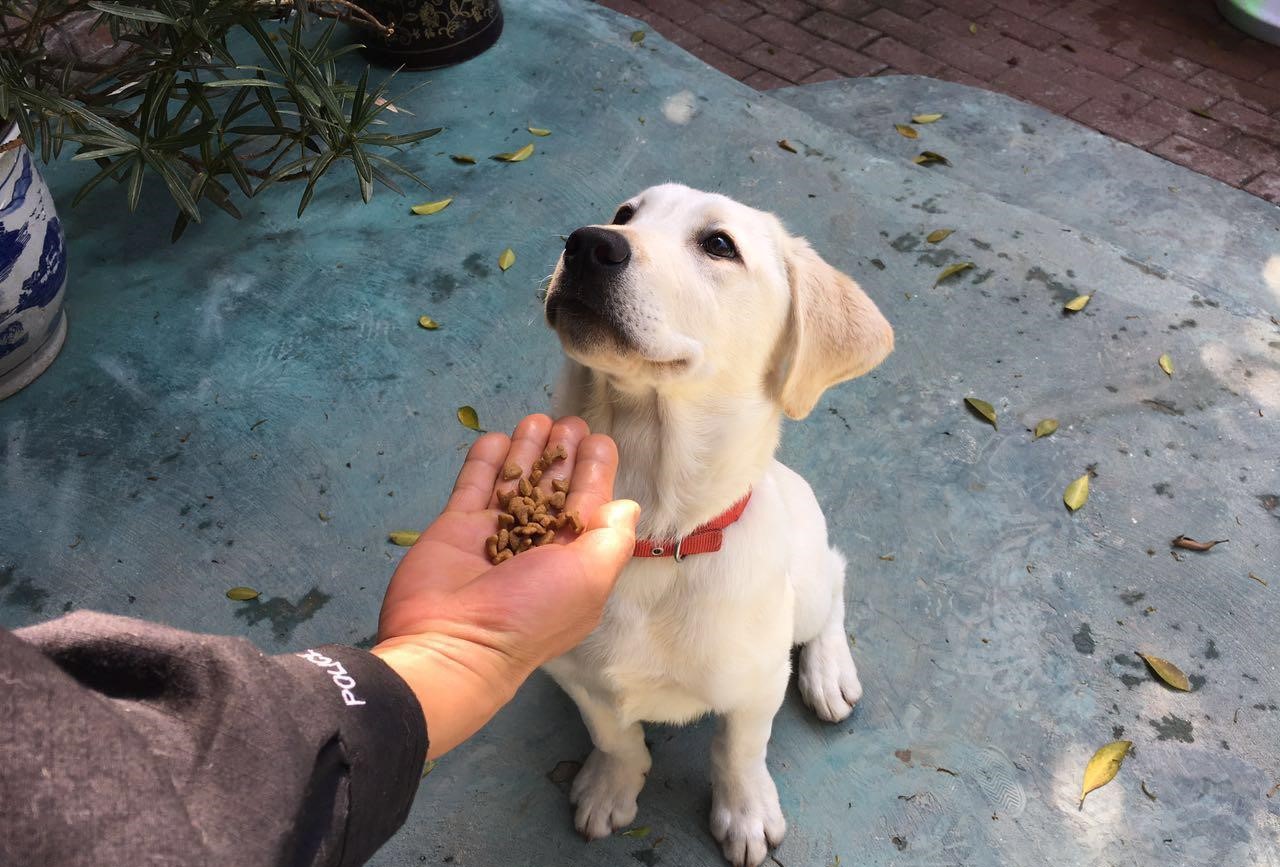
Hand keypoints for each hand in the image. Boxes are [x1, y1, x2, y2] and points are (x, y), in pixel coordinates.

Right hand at [372, 414, 637, 757]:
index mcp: (572, 562)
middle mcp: (535, 547)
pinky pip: (473, 486)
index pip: (588, 507)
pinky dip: (485, 462)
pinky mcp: (456, 528)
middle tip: (569, 422)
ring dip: (527, 451)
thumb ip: (611, 538)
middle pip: (552, 490)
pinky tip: (496, 436)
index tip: (599, 441)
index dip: (595, 473)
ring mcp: (493, 536)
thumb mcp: (590, 578)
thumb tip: (626, 506)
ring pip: (514, 483)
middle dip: (563, 456)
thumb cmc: (531, 612)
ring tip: (538, 419)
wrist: (453, 641)